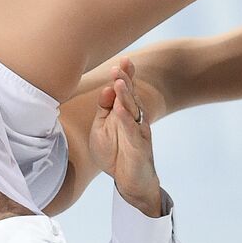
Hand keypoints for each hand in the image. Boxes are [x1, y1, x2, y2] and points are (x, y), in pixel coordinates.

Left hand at [88, 58, 160, 215]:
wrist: (129, 181)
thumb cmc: (115, 153)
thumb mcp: (102, 128)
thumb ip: (104, 109)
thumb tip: (106, 89)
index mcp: (124, 113)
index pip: (124, 91)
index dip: (124, 76)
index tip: (121, 61)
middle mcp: (133, 119)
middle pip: (130, 96)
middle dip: (125, 80)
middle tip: (121, 65)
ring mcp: (138, 132)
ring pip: (132, 111)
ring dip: (125, 96)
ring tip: (119, 82)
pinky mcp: (139, 147)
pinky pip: (132, 132)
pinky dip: (126, 121)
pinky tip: (120, 110)